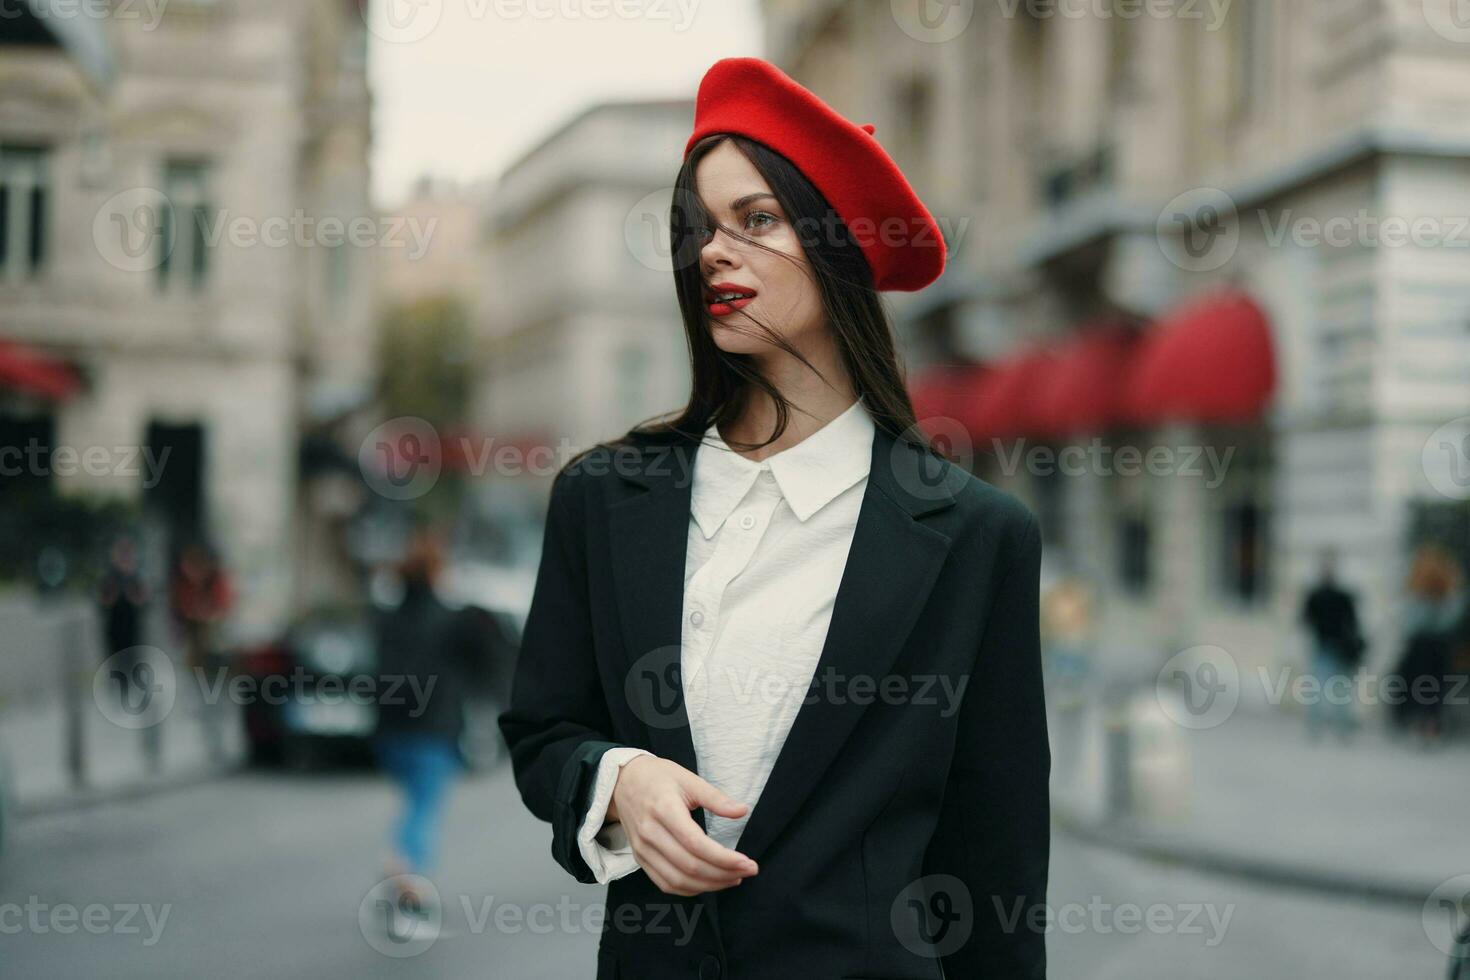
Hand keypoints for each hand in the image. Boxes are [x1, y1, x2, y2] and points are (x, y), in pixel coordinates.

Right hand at [607, 756, 758, 895]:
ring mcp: (642, 849)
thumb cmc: (658, 778)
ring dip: (709, 885)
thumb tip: (742, 811)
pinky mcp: (640, 859)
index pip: (696, 844)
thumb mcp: (688, 779)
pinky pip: (665, 883)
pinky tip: (710, 883)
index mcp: (663, 809)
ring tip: (733, 879)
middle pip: (689, 866)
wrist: (623, 782)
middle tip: (748, 871)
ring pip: (678, 880)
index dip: (724, 858)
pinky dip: (690, 889)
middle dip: (723, 874)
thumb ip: (715, 797)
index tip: (747, 862)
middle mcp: (650, 833)